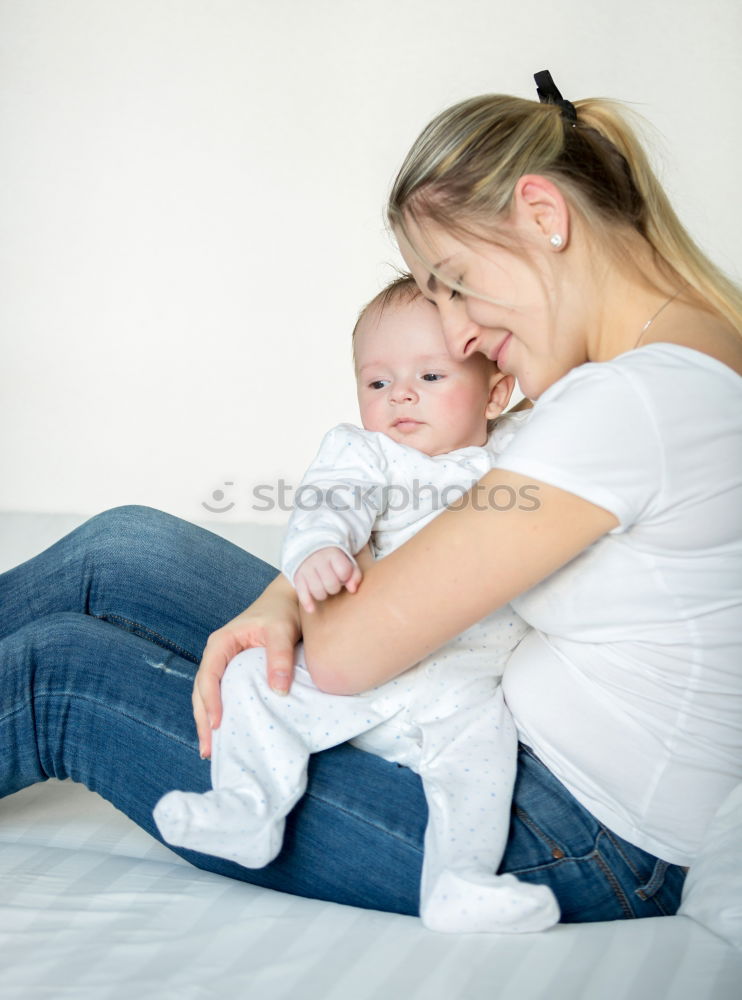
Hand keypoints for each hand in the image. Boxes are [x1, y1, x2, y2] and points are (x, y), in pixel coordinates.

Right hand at [192, 574, 299, 758]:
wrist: (288, 600)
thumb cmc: (282, 612)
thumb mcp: (281, 631)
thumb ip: (279, 657)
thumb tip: (278, 691)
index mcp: (221, 643)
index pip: (208, 676)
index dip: (210, 701)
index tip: (217, 724)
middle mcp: (217, 654)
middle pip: (201, 690)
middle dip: (203, 720)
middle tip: (208, 749)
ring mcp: (223, 662)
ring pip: (207, 695)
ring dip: (207, 720)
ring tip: (210, 749)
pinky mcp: (234, 670)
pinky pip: (222, 693)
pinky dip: (219, 712)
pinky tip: (224, 732)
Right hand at [293, 547, 362, 612]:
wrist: (309, 550)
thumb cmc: (333, 561)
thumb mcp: (346, 562)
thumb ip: (355, 575)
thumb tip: (353, 590)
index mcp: (332, 553)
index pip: (344, 571)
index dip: (345, 577)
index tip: (342, 575)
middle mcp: (318, 559)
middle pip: (331, 584)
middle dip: (335, 588)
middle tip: (332, 583)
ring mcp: (306, 568)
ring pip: (318, 592)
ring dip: (323, 594)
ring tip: (324, 588)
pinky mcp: (297, 577)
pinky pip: (302, 594)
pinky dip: (307, 603)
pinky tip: (312, 609)